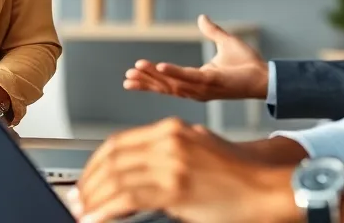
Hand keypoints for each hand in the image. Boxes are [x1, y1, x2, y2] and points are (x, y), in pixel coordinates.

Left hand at [71, 118, 292, 222]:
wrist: (265, 188)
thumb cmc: (236, 174)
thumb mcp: (197, 149)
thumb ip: (166, 154)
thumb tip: (135, 174)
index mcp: (171, 129)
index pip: (118, 143)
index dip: (95, 163)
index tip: (86, 179)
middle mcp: (168, 140)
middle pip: (112, 159)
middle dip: (88, 182)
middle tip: (78, 198)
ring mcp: (171, 163)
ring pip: (116, 178)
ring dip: (93, 198)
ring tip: (84, 211)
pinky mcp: (176, 188)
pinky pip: (128, 198)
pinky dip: (106, 210)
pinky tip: (98, 217)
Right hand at [124, 15, 267, 101]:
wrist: (266, 75)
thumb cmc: (248, 64)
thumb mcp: (225, 42)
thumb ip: (212, 31)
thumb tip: (202, 17)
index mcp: (198, 81)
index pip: (169, 82)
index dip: (151, 78)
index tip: (132, 74)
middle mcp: (197, 88)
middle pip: (166, 86)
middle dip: (146, 82)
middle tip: (126, 78)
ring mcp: (203, 88)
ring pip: (172, 83)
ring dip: (153, 77)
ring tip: (135, 70)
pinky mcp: (211, 83)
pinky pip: (188, 77)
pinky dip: (172, 72)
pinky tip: (159, 67)